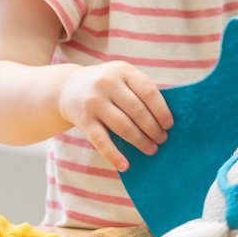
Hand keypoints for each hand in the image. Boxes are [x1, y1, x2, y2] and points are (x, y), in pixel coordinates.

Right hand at [57, 62, 171, 172]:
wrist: (67, 87)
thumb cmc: (107, 86)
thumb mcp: (122, 77)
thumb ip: (140, 91)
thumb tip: (165, 119)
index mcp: (123, 71)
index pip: (148, 92)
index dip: (161, 110)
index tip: (169, 125)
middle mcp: (107, 83)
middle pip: (137, 110)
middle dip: (153, 128)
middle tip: (162, 139)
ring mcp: (94, 102)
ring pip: (123, 126)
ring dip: (140, 141)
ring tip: (151, 149)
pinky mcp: (83, 120)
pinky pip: (101, 141)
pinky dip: (113, 155)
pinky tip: (125, 165)